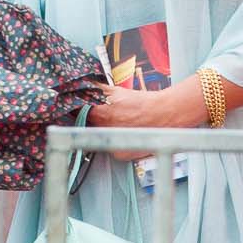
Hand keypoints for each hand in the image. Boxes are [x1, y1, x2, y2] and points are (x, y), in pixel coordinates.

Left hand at [85, 82, 202, 159]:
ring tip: (118, 123)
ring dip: (102, 131)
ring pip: (98, 138)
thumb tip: (81, 87)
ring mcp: (112, 145)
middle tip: (102, 115)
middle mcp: (105, 131)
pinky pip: (109, 147)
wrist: (165, 115)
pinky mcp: (119, 154)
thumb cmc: (143, 103)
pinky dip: (113, 141)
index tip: (76, 108)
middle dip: (91, 121)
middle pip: (87, 127)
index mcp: (101, 114)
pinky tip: (123, 133)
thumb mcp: (116, 91)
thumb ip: (95, 90)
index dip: (76, 110)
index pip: (78, 113)